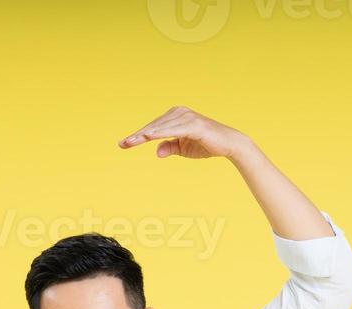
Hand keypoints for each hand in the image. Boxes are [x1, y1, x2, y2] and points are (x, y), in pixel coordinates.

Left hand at [117, 106, 248, 160]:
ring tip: (131, 142)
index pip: (153, 127)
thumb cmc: (205, 144)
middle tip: (123, 144)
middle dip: (138, 136)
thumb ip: (169, 147)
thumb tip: (156, 151)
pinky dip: (160, 133)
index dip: (139, 136)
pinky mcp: (194, 124)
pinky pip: (173, 129)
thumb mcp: (183, 148)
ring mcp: (187, 116)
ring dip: (145, 135)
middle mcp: (180, 112)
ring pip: (161, 127)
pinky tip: (149, 137)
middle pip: (154, 125)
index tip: (123, 144)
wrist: (228, 145)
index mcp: (176, 116)